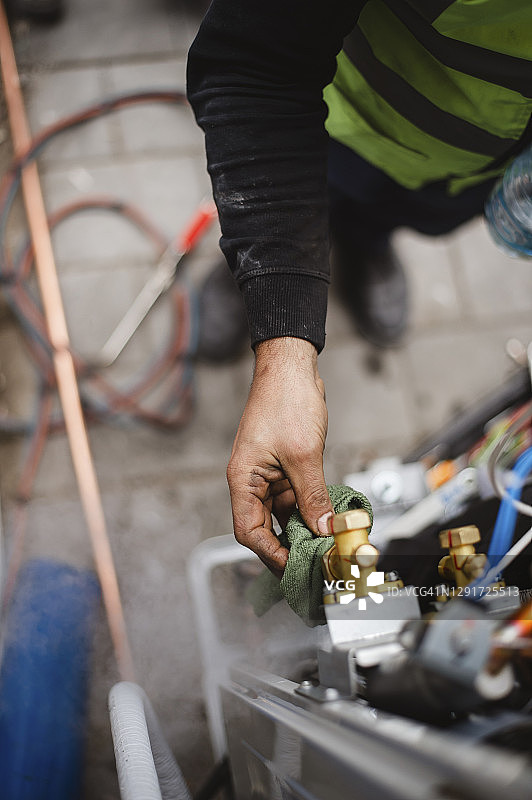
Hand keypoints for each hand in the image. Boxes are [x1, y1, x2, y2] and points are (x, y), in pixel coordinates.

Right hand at [227, 337, 332, 576]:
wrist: (292, 367)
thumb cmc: (286, 400)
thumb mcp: (303, 454)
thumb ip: (313, 496)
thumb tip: (323, 529)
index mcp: (243, 479)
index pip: (248, 530)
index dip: (269, 553)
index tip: (294, 566)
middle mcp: (252, 481)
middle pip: (263, 528)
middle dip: (287, 547)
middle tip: (312, 565)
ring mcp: (269, 475)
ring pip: (282, 516)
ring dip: (302, 531)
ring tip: (324, 548)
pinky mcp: (285, 468)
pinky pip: (295, 500)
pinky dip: (310, 512)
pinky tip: (327, 522)